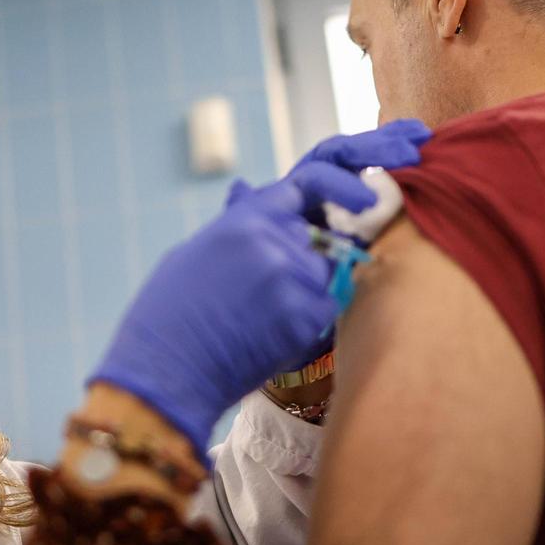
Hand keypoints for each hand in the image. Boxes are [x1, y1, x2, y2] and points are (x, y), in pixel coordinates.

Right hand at [87, 120, 430, 454]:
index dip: (350, 175)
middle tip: (380, 213)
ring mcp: (293, 274)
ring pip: (332, 275)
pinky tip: (267, 339)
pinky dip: (307, 324)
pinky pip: (327, 313)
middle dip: (359, 216)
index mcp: (249, 217)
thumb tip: (249, 190)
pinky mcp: (306, 315)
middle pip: (335, 232)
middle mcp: (276, 237)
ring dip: (313, 292)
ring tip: (262, 319)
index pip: (314, 178)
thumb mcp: (200, 251)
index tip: (379, 176)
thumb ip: (239, 221)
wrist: (164, 369)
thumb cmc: (171, 312)